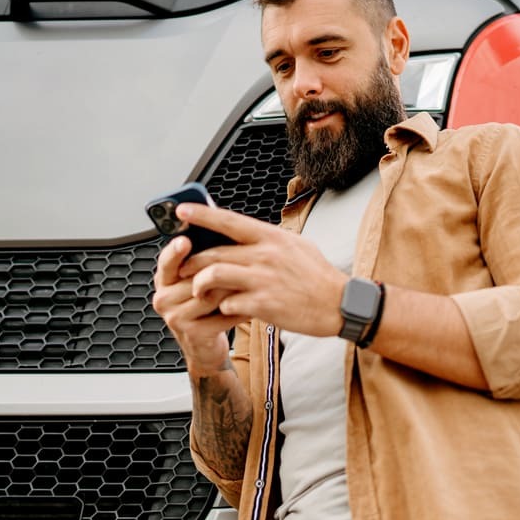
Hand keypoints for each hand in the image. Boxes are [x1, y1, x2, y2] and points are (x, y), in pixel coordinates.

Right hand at [152, 234, 247, 375]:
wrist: (203, 345)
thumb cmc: (203, 306)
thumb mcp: (194, 280)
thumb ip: (199, 260)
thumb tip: (215, 229)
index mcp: (164, 279)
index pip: (166, 261)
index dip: (175, 251)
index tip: (184, 240)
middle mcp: (164, 298)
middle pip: (195, 277)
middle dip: (222, 270)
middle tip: (244, 261)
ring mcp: (176, 317)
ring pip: (211, 295)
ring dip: (235, 288)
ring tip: (252, 281)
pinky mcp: (193, 334)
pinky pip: (222, 315)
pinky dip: (241, 308)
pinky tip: (253, 304)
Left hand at [176, 204, 347, 337]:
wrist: (339, 304)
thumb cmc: (316, 275)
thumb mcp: (295, 245)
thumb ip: (268, 239)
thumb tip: (244, 233)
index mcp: (271, 237)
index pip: (228, 221)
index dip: (201, 214)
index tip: (181, 210)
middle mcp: (265, 255)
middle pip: (214, 252)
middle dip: (190, 260)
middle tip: (180, 267)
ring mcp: (263, 279)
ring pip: (215, 275)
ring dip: (200, 284)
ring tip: (198, 292)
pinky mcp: (263, 304)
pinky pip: (228, 303)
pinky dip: (222, 307)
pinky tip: (225, 310)